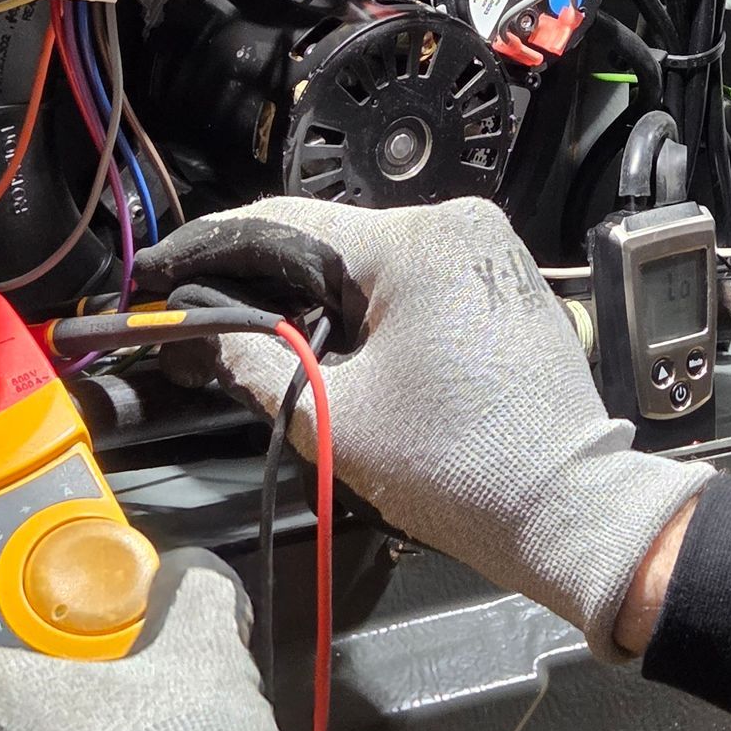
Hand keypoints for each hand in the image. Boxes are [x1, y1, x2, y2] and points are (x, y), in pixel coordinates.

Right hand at [132, 199, 711, 658]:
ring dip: (316, 299)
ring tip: (259, 341)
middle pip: (327, 240)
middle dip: (263, 282)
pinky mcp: (500, 281)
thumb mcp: (332, 418)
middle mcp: (456, 223)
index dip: (210, 250)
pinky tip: (333, 347)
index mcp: (414, 241)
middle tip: (202, 320)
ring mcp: (486, 249)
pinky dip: (369, 309)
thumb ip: (254, 360)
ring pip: (368, 262)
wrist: (566, 509)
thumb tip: (198, 332)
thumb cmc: (460, 467)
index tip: (163, 274)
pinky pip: (412, 280)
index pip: (282, 220)